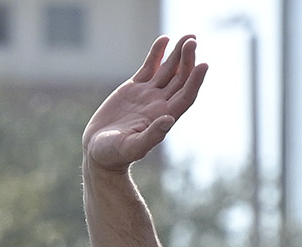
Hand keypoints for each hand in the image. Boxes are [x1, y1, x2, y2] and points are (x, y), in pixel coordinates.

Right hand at [84, 35, 207, 172]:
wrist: (98, 151)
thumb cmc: (114, 155)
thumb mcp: (132, 148)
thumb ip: (151, 135)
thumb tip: (169, 119)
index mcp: (163, 117)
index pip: (185, 96)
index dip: (195, 81)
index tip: (203, 65)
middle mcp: (160, 104)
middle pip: (180, 79)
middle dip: (188, 60)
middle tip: (192, 40)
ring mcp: (148, 95)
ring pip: (168, 70)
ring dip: (178, 53)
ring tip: (188, 36)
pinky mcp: (134, 88)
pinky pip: (149, 67)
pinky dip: (157, 53)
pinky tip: (165, 39)